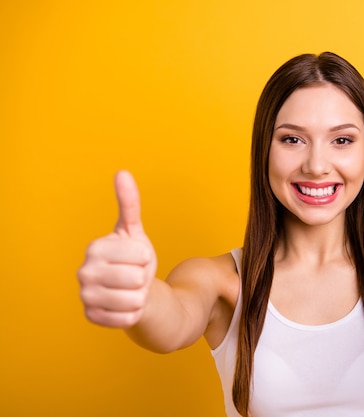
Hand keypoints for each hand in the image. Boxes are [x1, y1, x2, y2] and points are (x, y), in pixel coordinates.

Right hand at [77, 171, 156, 327]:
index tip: (137, 257)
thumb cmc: (133, 259)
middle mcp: (84, 272)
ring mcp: (86, 296)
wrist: (131, 290)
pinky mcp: (92, 317)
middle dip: (144, 278)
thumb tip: (122, 172)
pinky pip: (128, 318)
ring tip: (130, 290)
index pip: (141, 255)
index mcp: (95, 247)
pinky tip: (125, 305)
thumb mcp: (134, 231)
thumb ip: (129, 203)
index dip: (147, 257)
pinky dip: (134, 313)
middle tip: (134, 275)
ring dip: (140, 296)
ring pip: (134, 299)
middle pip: (138, 279)